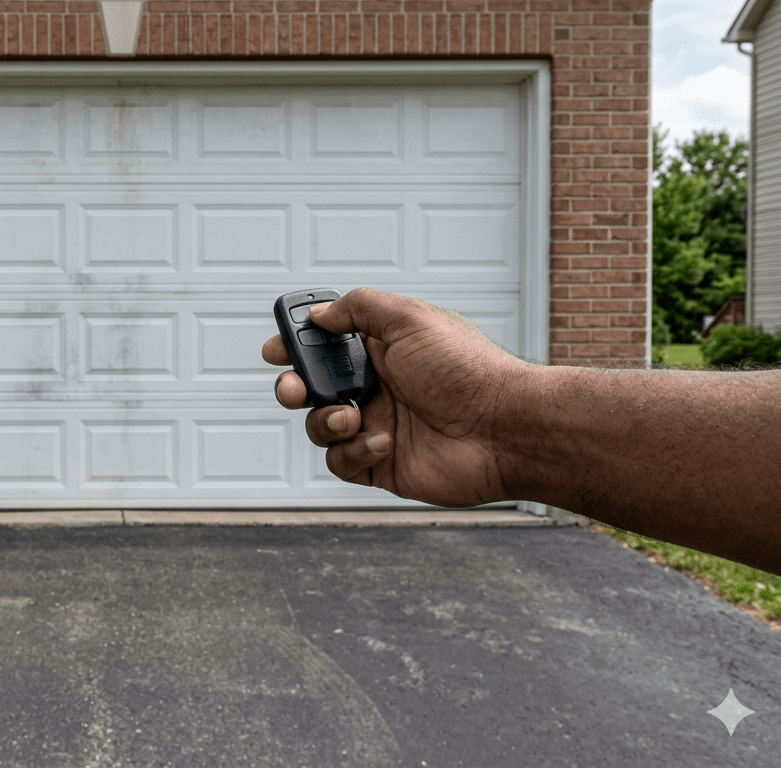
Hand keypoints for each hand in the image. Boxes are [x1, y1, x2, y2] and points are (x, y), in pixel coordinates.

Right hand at [262, 288, 529, 506]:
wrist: (504, 429)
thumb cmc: (465, 369)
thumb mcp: (409, 318)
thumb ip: (358, 308)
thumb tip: (320, 314)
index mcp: (382, 350)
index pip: (326, 344)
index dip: (296, 345)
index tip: (275, 349)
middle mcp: (378, 388)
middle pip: (312, 388)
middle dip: (292, 387)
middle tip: (294, 389)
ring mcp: (378, 426)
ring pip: (320, 426)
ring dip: (324, 420)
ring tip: (351, 417)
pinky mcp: (382, 465)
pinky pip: (342, 462)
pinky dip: (354, 451)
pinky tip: (384, 442)